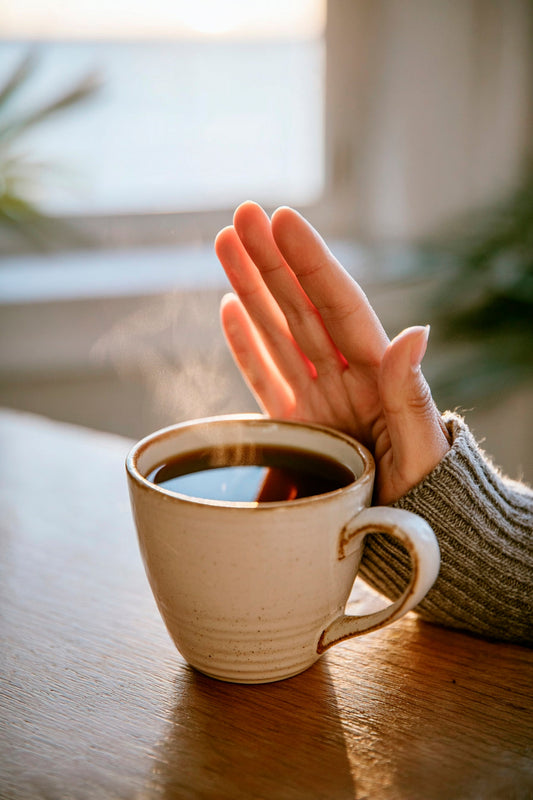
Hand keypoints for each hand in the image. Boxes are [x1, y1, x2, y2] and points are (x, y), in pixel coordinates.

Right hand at [215, 201, 449, 503]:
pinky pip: (264, 378)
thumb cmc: (427, 492)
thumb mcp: (424, 443)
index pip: (338, 304)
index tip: (285, 220)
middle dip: (270, 260)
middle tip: (243, 214)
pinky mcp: (293, 426)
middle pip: (299, 307)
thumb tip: (415, 331)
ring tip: (227, 243)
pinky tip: (231, 308)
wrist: (405, 532)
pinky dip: (246, 346)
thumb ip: (410, 392)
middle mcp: (341, 376)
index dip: (311, 263)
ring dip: (251, 288)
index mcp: (376, 372)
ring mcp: (314, 398)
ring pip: (276, 332)